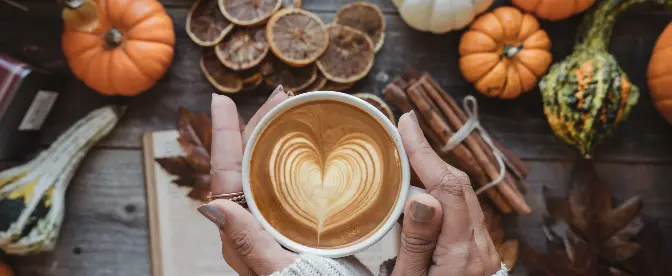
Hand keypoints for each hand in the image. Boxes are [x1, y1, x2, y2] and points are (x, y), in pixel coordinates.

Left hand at [198, 86, 296, 274]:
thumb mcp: (278, 271)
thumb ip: (247, 243)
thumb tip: (208, 208)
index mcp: (241, 235)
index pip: (226, 175)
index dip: (224, 136)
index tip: (220, 101)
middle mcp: (252, 226)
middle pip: (247, 166)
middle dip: (258, 127)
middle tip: (281, 97)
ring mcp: (273, 224)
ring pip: (267, 171)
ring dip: (276, 139)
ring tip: (292, 113)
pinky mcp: (295, 226)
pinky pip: (286, 184)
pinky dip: (295, 160)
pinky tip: (310, 150)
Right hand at [391, 111, 501, 275]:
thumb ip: (417, 243)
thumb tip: (421, 197)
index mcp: (462, 255)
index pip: (447, 188)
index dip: (425, 151)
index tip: (407, 124)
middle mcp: (480, 249)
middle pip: (459, 186)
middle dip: (429, 156)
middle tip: (403, 132)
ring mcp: (484, 252)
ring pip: (462, 198)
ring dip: (435, 175)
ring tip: (406, 159)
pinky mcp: (479, 256)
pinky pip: (462, 214)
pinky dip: (441, 196)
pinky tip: (421, 194)